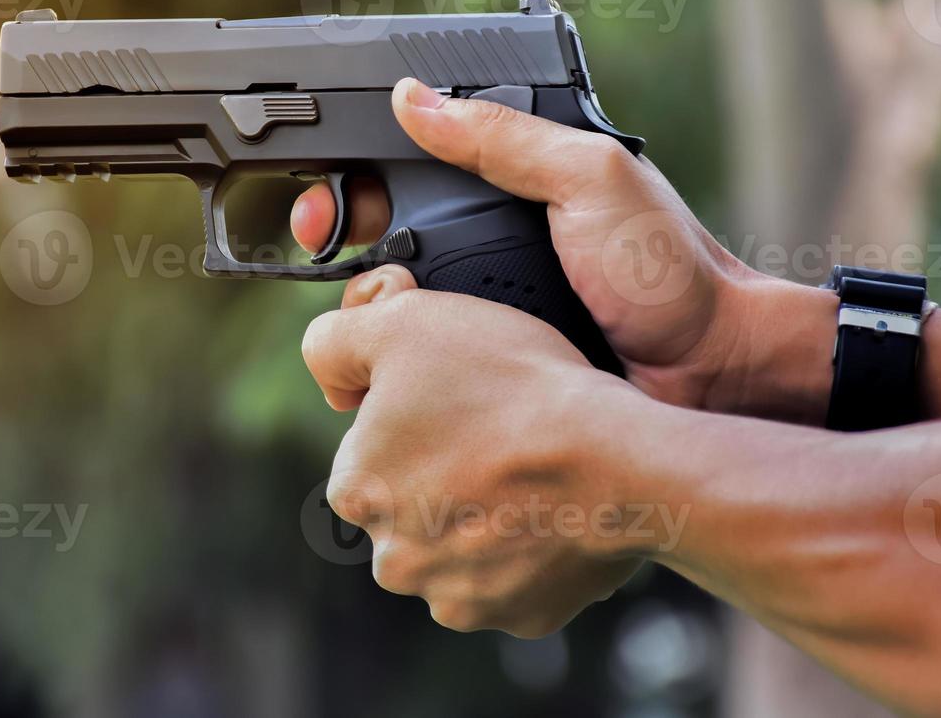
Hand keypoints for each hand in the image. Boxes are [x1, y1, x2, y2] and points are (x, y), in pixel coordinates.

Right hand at [290, 78, 826, 422]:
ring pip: (387, 300)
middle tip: (325, 243)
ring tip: (385, 314)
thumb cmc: (667, 270)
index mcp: (509, 180)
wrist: (710, 373)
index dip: (352, 173)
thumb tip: (411, 96)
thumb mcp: (588, 179)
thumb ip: (503, 137)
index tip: (324, 197)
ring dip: (369, 306)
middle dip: (341, 235)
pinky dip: (397, 357)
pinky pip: (417, 355)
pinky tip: (397, 362)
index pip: (406, 160)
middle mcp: (486, 237)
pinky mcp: (481, 360)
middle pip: (378, 229)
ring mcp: (482, 302)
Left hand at [306, 265, 651, 636]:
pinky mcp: (520, 617)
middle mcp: (395, 561)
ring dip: (488, 519)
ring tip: (533, 475)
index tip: (458, 403)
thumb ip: (336, 339)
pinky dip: (534, 551)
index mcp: (354, 494)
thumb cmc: (509, 386)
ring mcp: (459, 597)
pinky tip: (557, 513)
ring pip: (464, 547)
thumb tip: (325, 365)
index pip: (370, 451)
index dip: (413, 419)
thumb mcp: (402, 323)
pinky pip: (519, 578)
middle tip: (500, 436)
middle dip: (446, 476)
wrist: (615, 461)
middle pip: (414, 506)